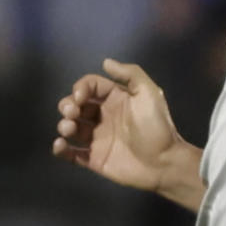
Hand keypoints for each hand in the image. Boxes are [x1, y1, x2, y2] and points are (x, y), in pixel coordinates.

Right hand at [51, 58, 187, 192]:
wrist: (164, 163)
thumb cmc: (156, 127)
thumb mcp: (149, 94)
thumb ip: (130, 74)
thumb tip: (106, 62)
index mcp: (115, 100)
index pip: (90, 86)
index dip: (81, 88)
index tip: (80, 97)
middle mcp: (104, 117)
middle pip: (76, 105)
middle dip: (67, 105)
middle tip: (71, 113)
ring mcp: (97, 138)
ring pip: (71, 127)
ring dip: (64, 125)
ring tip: (69, 129)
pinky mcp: (94, 158)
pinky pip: (71, 153)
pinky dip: (61, 149)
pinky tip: (60, 145)